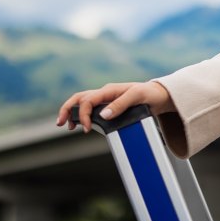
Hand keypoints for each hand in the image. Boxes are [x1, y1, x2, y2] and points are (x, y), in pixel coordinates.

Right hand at [56, 81, 171, 132]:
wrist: (159, 96)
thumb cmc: (149, 94)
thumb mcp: (138, 97)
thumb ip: (121, 104)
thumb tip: (104, 115)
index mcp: (109, 90)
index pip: (88, 100)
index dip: (83, 115)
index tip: (86, 130)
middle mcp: (105, 93)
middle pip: (79, 98)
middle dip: (67, 109)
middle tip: (60, 123)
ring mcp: (106, 99)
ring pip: (82, 102)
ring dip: (72, 112)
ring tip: (66, 125)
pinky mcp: (109, 106)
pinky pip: (91, 108)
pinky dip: (82, 115)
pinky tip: (80, 124)